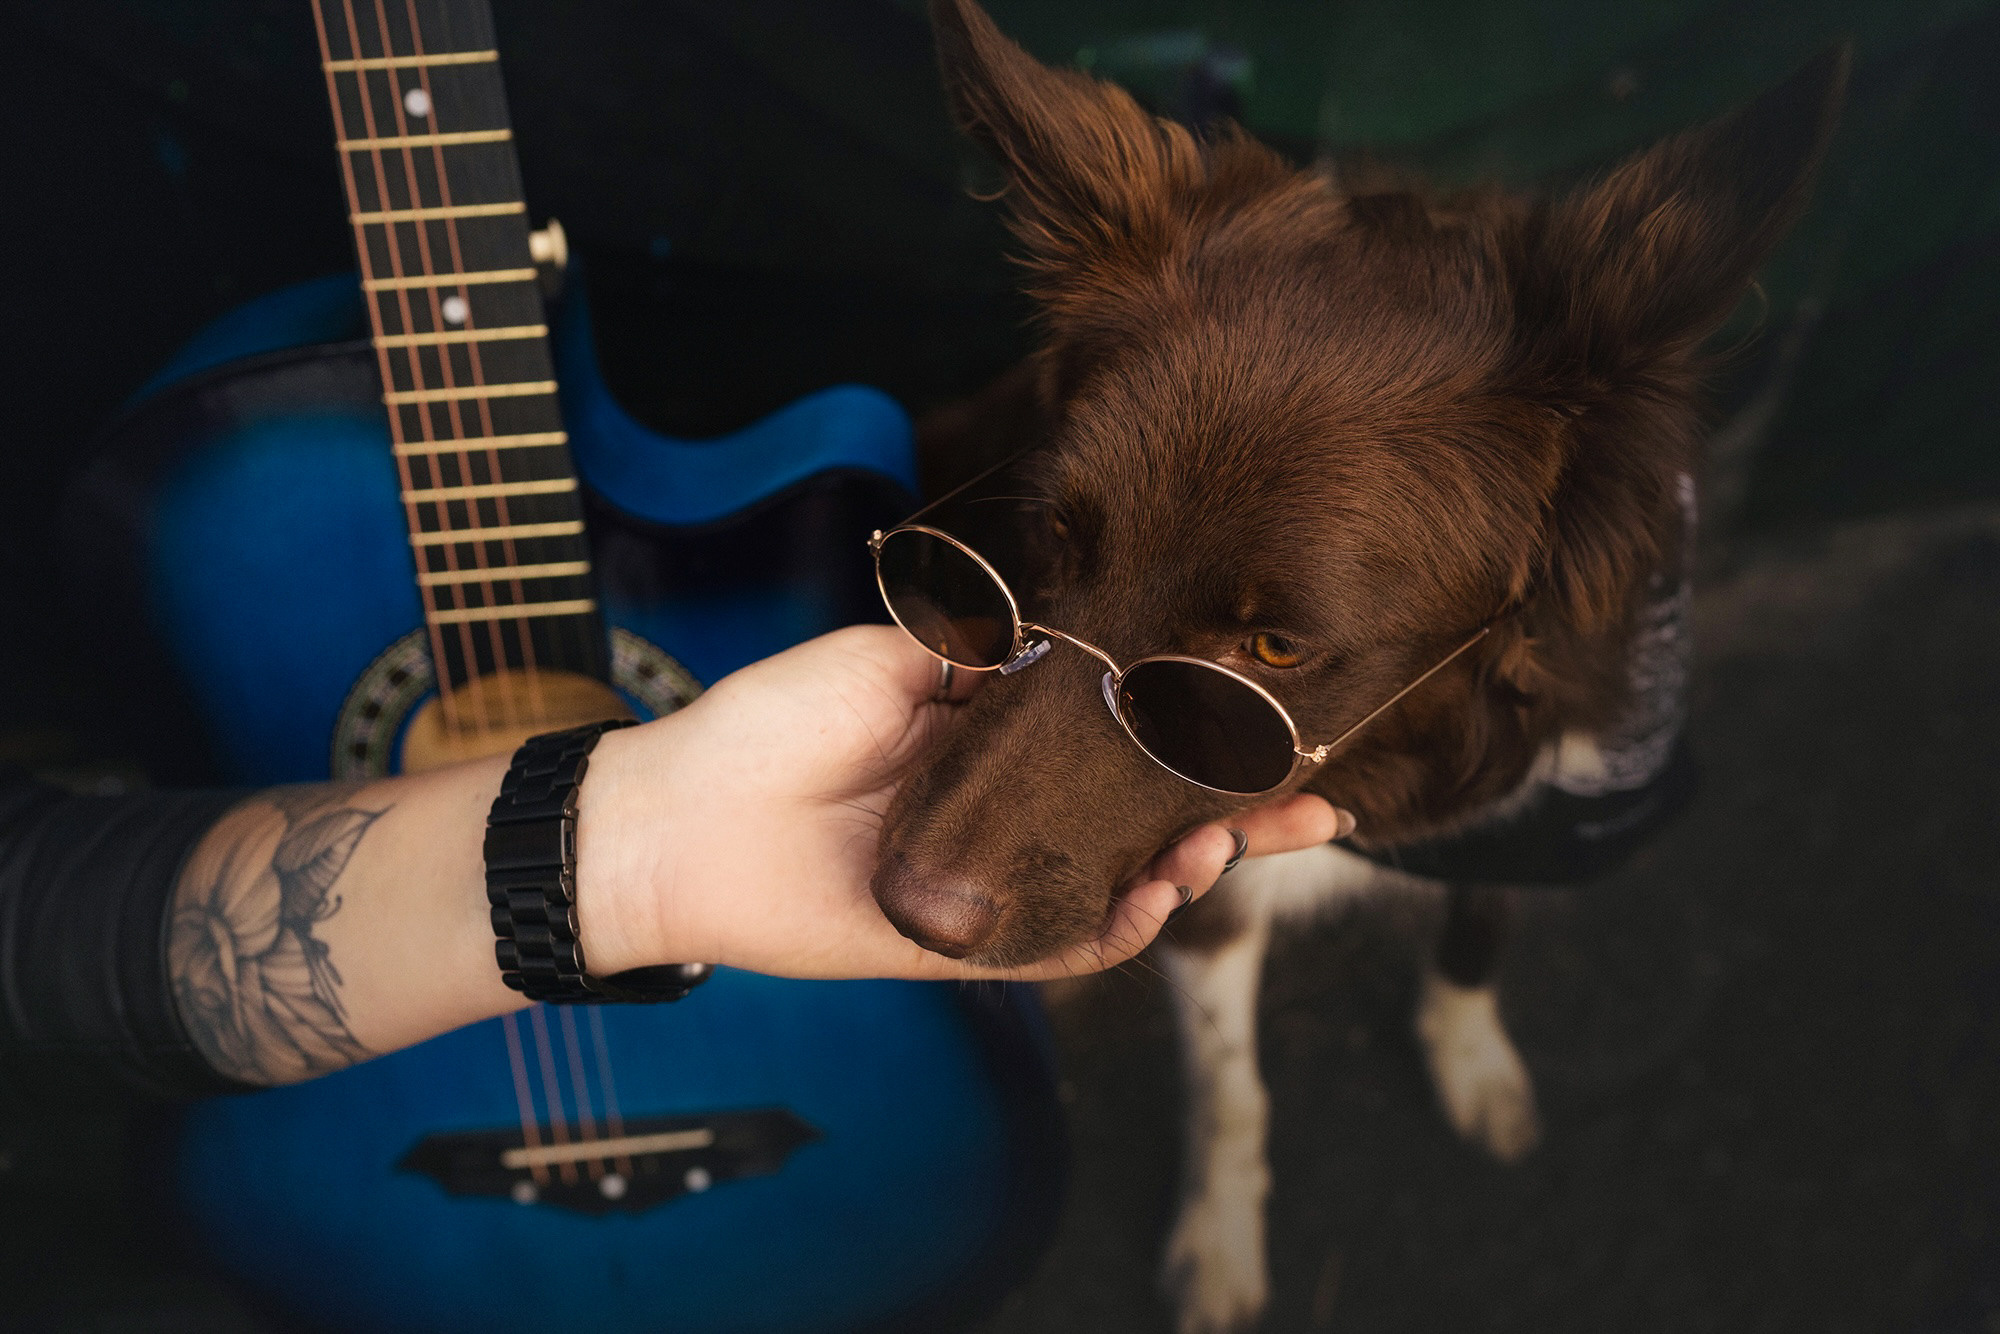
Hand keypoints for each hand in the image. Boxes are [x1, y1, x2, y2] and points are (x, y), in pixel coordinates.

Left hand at [576, 625, 1347, 981]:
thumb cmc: (773, 723)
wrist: (683, 817)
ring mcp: (1002, 884)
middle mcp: (1017, 815)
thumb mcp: (887, 657)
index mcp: (999, 741)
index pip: (1124, 737)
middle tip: (1315, 800)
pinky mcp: (970, 945)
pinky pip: (1065, 949)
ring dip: (1193, 867)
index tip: (1267, 709)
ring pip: (1126, 887)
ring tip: (1228, 838)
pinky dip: (1122, 931)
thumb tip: (1079, 627)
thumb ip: (984, 647)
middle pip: (1149, 819)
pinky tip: (1160, 896)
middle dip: (1239, 813)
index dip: (1197, 728)